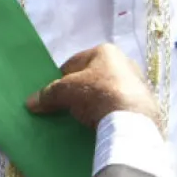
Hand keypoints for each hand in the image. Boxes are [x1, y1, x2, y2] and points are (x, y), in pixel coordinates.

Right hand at [26, 44, 159, 126]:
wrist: (131, 120)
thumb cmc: (97, 94)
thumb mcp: (66, 91)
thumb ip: (48, 94)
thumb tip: (30, 102)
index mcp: (105, 51)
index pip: (74, 62)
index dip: (60, 78)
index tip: (53, 95)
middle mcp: (124, 62)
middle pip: (92, 77)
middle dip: (80, 91)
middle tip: (68, 108)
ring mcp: (138, 83)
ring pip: (108, 92)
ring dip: (96, 103)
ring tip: (84, 119)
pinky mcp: (145, 103)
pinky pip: (120, 106)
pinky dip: (110, 113)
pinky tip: (102, 125)